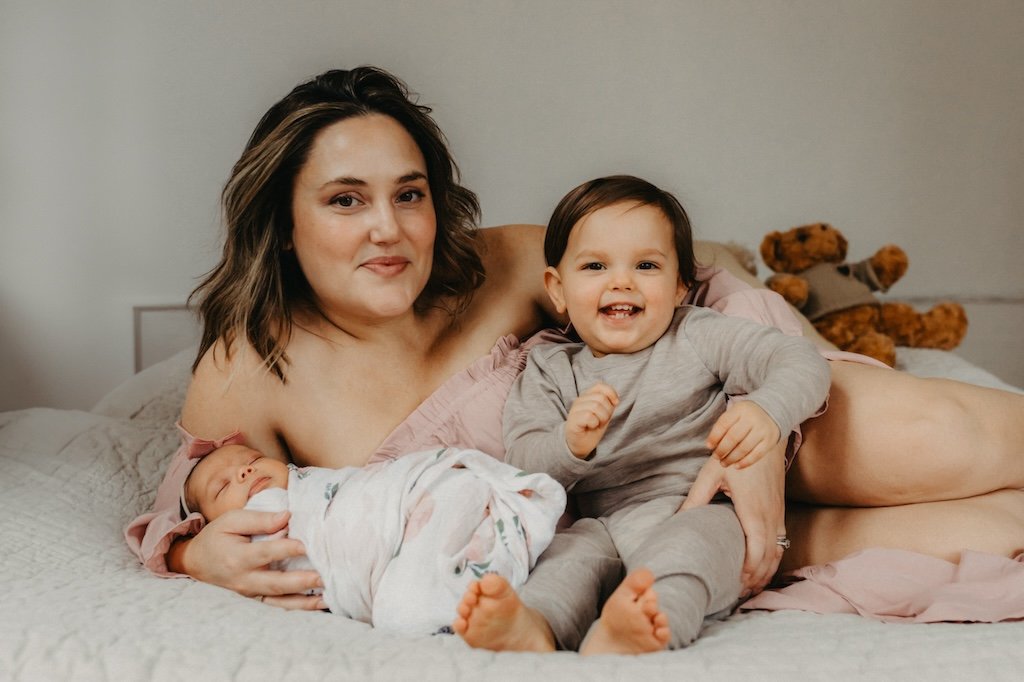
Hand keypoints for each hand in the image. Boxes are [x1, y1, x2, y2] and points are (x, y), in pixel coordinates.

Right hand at [177, 509, 324, 609]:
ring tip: (326, 598)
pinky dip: (296, 608)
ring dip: (303, 601)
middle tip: (323, 577)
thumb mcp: (232, 520)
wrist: (195, 563)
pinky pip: (276, 607)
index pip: (266, 553)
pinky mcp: (253, 600)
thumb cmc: (217, 537)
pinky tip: (316, 606)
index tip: (306, 545)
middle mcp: (243, 579)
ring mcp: (248, 593)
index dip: (286, 549)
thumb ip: (260, 519)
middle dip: (300, 581)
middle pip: (274, 583)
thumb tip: (287, 517)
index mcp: (237, 556)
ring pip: (278, 601)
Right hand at [565, 382, 617, 457]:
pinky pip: (589, 416)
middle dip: (607, 411)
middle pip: (601, 398)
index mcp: (587, 396)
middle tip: (602, 421)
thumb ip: (608, 404)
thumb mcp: (604, 413)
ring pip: (596, 406)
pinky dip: (594, 424)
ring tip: (596, 424)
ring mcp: (575, 410)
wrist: (579, 444)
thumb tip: (616, 399)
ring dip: (601, 419)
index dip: (611, 393)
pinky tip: (590, 427)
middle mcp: (579, 400)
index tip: (615, 404)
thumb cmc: (592, 428)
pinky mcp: (573, 420)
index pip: (600, 386)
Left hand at [681, 443, 786, 595]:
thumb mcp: (712, 473)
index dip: (749, 571)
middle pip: (769, 557)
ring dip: (767, 572)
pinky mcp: (780, 511)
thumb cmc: (738, 455)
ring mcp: (778, 514)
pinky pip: (782, 542)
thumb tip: (679, 517)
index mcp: (754, 510)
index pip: (757, 550)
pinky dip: (774, 558)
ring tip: (751, 587)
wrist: (766, 436)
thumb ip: (697, 497)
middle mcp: (770, 516)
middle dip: (756, 578)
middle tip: (739, 594)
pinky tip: (764, 567)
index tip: (736, 584)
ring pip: (778, 552)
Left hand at [706, 401, 780, 467]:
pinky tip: (736, 466)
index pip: (723, 424)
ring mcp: (762, 430)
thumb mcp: (735, 414)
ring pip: (744, 448)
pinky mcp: (770, 441)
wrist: (771, 412)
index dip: (714, 437)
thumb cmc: (746, 416)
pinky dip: (745, 462)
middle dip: (722, 450)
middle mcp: (752, 418)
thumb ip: (723, 426)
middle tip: (716, 457)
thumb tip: (711, 445)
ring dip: (731, 458)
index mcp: (740, 409)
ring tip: (724, 463)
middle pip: (733, 438)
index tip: (709, 446)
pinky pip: (756, 455)